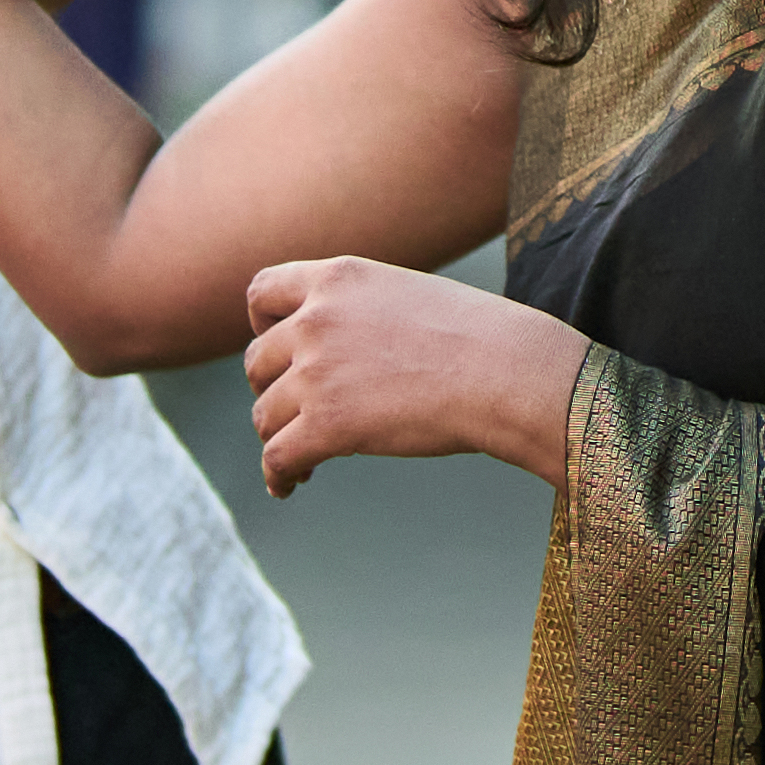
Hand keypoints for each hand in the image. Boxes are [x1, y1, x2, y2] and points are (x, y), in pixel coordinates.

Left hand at [240, 258, 583, 498]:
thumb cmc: (479, 339)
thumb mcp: (406, 294)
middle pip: (257, 363)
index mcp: (337, 278)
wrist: (507, 372)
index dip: (261, 326)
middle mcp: (316, 319)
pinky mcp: (326, 425)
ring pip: (264, 415)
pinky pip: (276, 457)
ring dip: (279, 436)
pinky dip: (277, 475)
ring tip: (303, 456)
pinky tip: (290, 485)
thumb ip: (360, 309)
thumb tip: (341, 350)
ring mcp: (316, 372)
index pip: (261, 294)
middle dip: (272, 389)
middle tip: (300, 411)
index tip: (279, 349)